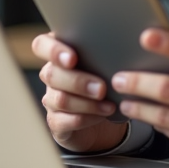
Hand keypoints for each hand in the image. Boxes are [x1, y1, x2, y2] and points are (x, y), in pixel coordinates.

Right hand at [31, 32, 127, 152]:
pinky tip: (102, 116)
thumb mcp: (108, 63)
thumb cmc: (108, 80)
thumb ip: (108, 52)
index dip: (53, 50)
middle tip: (102, 88)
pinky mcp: (56, 122)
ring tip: (110, 106)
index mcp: (60, 53)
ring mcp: (51, 99)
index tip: (72, 59)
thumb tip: (126, 46)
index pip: (41, 45)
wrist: (106, 118)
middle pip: (51, 74)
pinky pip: (64, 121)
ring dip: (87, 103)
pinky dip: (86, 118)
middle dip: (78, 82)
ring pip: (60, 99)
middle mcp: (51, 75)